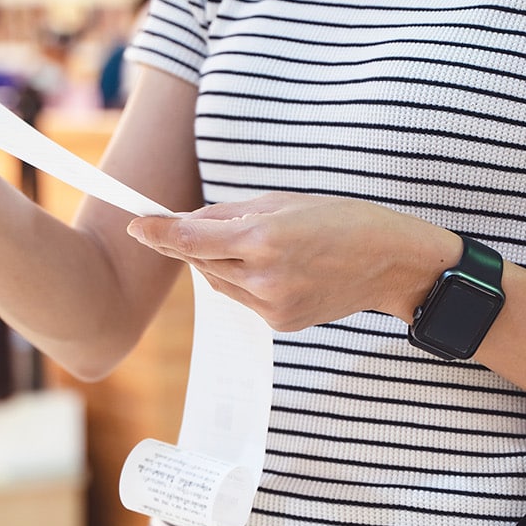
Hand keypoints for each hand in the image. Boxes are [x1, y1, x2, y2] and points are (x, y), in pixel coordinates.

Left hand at [126, 193, 458, 330]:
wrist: (390, 262)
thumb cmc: (341, 220)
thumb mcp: (283, 202)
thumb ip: (230, 214)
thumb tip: (188, 222)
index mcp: (264, 237)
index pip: (192, 239)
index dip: (159, 233)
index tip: (136, 225)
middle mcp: (264, 276)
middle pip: (201, 261)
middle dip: (193, 242)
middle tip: (200, 225)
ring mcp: (272, 305)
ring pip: (219, 282)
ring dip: (220, 262)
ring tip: (257, 243)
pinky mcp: (280, 324)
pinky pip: (243, 299)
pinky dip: (245, 281)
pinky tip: (275, 268)